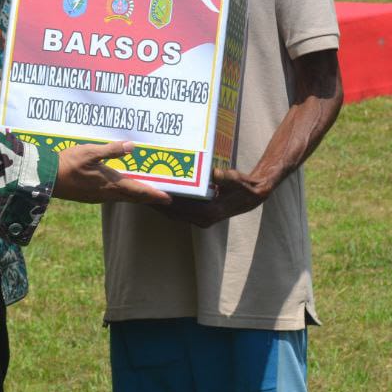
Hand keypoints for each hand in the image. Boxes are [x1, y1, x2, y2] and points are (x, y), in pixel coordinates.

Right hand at [52, 141, 171, 204]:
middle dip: (148, 197)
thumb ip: (111, 150)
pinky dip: (122, 194)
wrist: (47, 178)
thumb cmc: (68, 163)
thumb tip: (132, 147)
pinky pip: (112, 197)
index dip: (154, 194)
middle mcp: (107, 193)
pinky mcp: (89, 197)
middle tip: (162, 197)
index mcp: (110, 183)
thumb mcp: (90, 152)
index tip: (168, 198)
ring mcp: (97, 197)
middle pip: (133, 197)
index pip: (138, 190)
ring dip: (135, 196)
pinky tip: (119, 189)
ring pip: (122, 198)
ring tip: (144, 193)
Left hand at [155, 167, 271, 227]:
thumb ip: (226, 178)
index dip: (162, 202)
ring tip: (144, 194)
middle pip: (172, 213)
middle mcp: (203, 218)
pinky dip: (169, 205)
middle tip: (138, 192)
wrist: (253, 195)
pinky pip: (180, 212)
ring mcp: (201, 219)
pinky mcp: (201, 215)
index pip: (178, 208)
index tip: (147, 194)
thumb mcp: (236, 180)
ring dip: (159, 206)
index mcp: (208, 212)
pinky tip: (160, 194)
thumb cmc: (244, 187)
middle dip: (155, 204)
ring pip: (174, 214)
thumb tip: (216, 173)